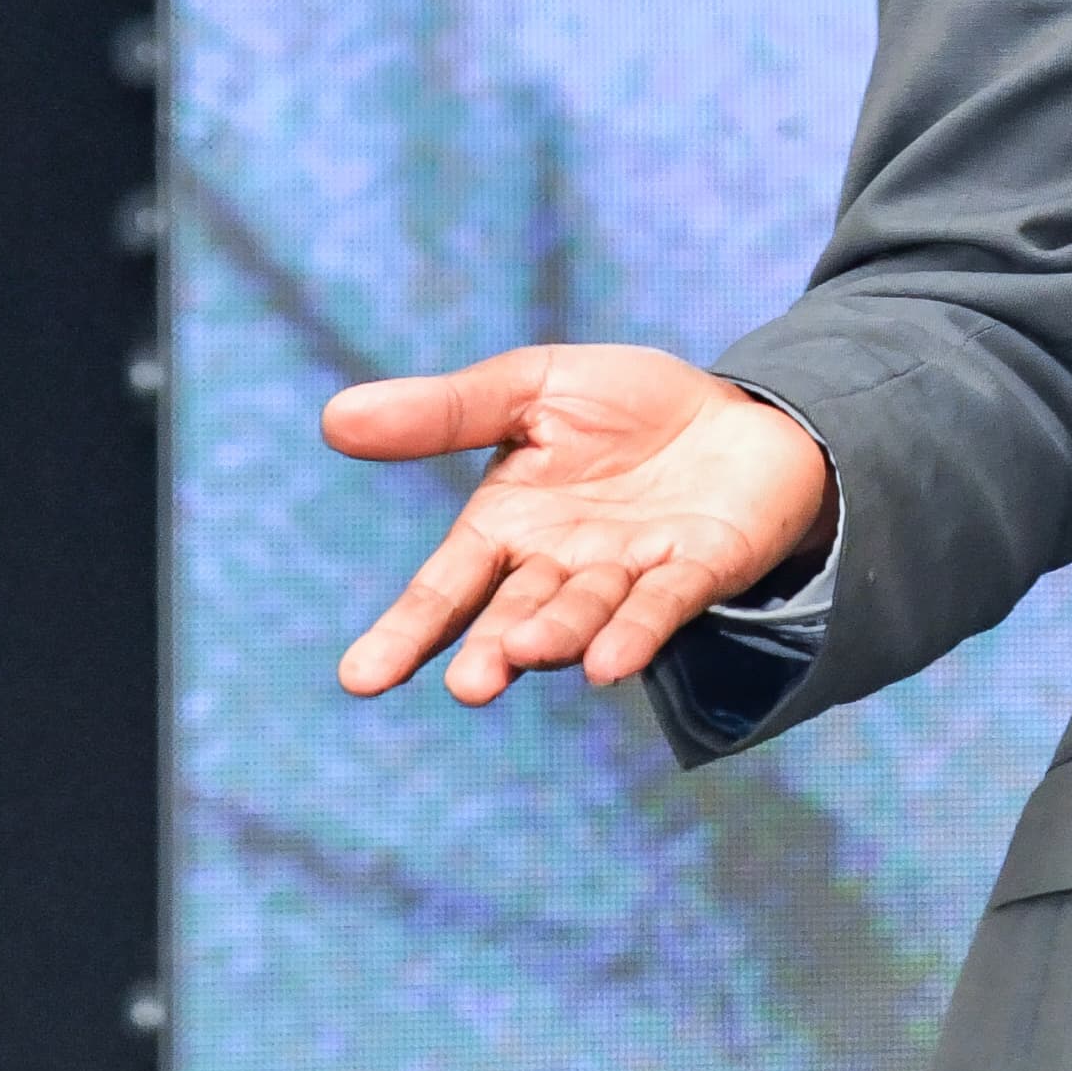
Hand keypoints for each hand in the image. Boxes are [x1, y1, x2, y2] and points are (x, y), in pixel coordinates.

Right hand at [326, 344, 837, 704]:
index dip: (405, 633)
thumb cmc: (624, 408)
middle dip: (491, 649)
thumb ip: (444, 411)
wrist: (738, 409)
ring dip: (557, 636)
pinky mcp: (699, 570)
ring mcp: (630, 575)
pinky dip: (636, 632)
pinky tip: (609, 663)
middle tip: (471, 683)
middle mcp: (561, 568)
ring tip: (525, 653)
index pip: (446, 590)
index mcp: (507, 530)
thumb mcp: (530, 387)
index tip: (360, 679)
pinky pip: (662, 604)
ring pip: (585, 613)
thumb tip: (333, 418)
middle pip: (514, 617)